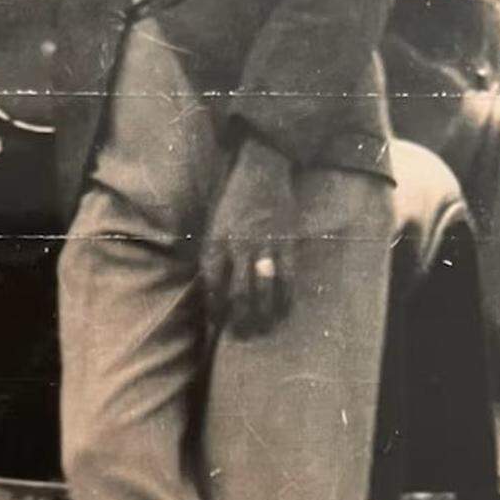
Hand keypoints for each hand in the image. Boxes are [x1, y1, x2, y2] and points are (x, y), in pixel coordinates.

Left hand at [202, 135, 293, 337]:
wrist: (262, 166)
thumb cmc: (233, 193)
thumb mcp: (212, 221)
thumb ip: (213, 250)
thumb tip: (211, 282)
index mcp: (216, 242)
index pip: (212, 286)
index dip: (214, 310)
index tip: (216, 326)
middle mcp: (238, 248)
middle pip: (238, 295)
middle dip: (240, 319)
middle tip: (243, 333)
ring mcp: (264, 246)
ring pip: (263, 290)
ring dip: (264, 314)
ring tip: (264, 327)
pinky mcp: (286, 241)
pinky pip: (288, 277)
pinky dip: (286, 296)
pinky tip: (285, 309)